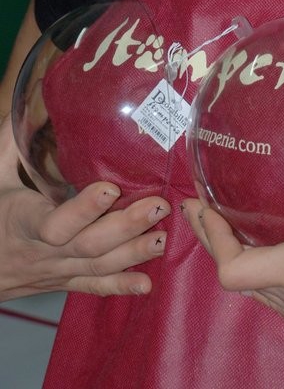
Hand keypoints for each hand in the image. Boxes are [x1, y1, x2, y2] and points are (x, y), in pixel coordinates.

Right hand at [0, 119, 170, 300]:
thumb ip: (9, 143)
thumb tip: (27, 100)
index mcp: (25, 222)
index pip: (56, 222)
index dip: (83, 209)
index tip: (110, 188)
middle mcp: (45, 251)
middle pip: (88, 245)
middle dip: (125, 227)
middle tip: (158, 205)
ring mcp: (57, 270)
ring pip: (97, 267)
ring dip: (132, 253)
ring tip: (163, 236)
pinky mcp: (64, 281)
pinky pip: (93, 287)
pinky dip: (120, 287)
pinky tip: (147, 284)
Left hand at [182, 122, 283, 387]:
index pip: (232, 265)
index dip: (212, 236)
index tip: (202, 204)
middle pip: (233, 273)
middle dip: (211, 239)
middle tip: (196, 207)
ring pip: (254, 286)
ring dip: (235, 255)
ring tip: (227, 227)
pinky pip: (275, 294)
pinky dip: (262, 271)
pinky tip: (278, 255)